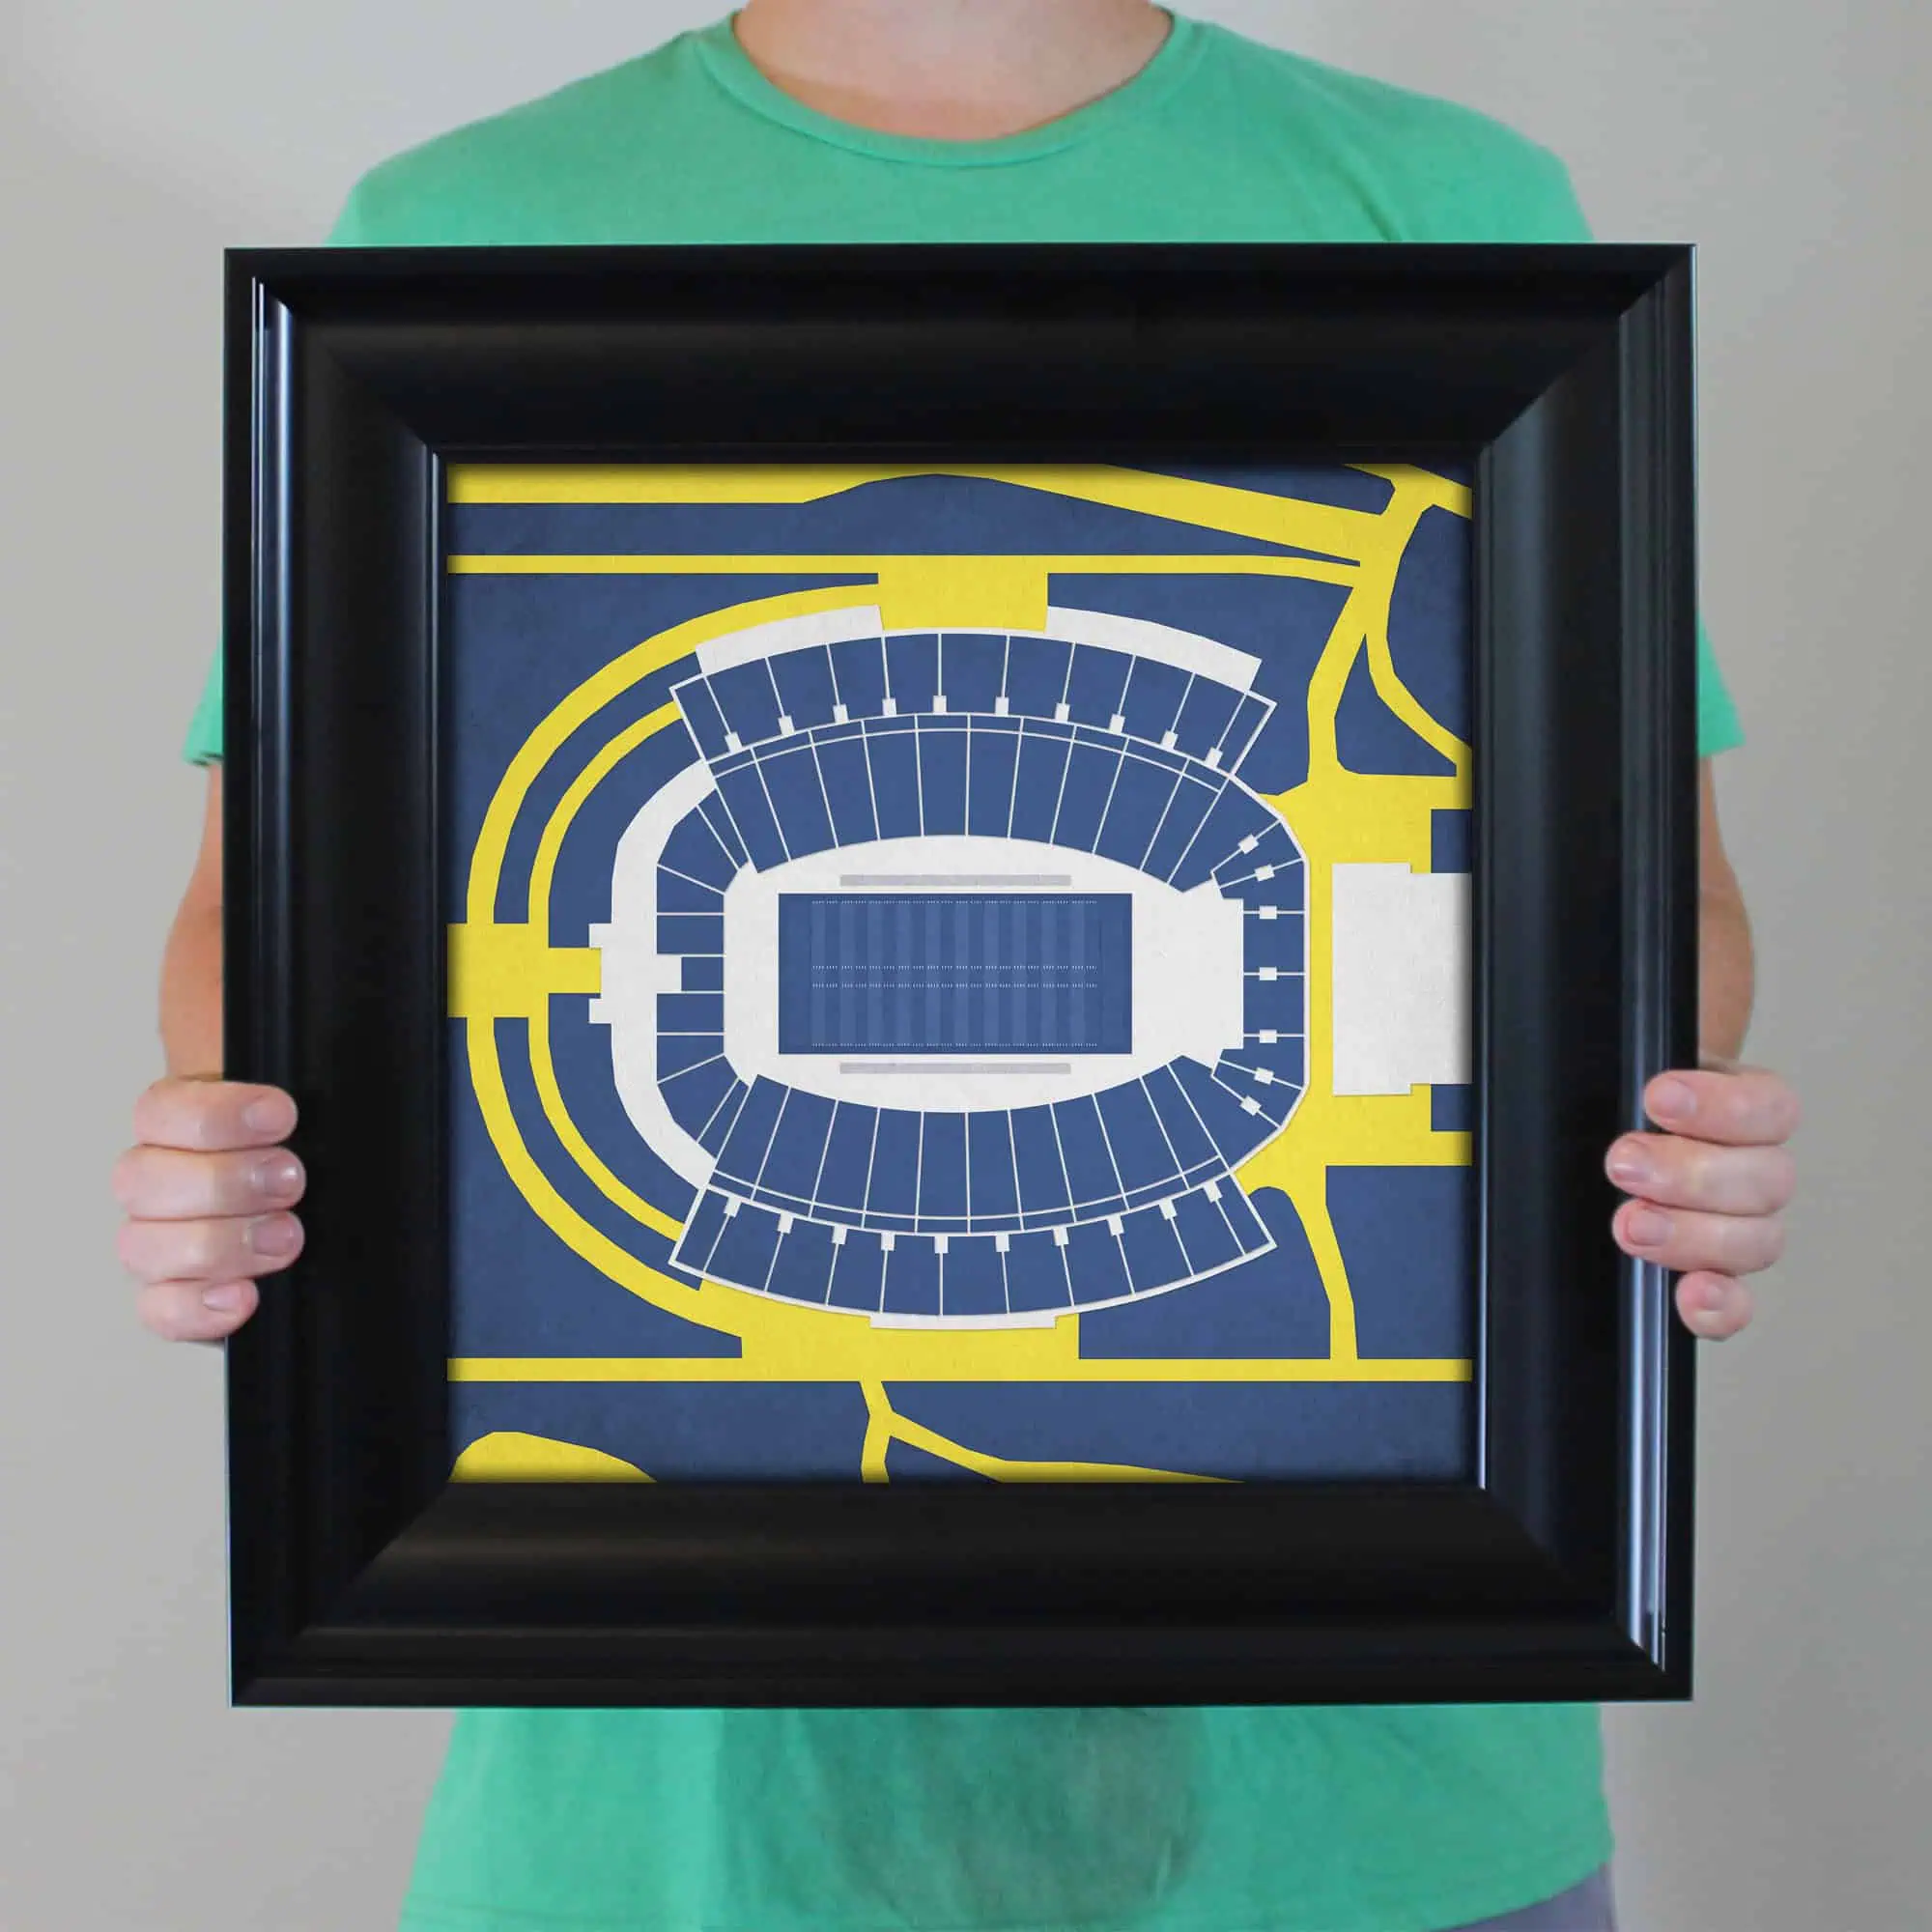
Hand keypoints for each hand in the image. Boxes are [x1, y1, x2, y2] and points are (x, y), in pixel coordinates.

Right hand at [111, 1076, 306, 1341]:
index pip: (159, 1111)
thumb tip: (288, 1107)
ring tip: (285, 1237)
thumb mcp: (311, 1122)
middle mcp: (158, 1184)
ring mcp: (158, 1245)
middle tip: (290, 1181)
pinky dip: (198, 1308)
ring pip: (142, 1246)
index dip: (216, 1114)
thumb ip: (298, 1108)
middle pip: (140, 1180)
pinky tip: (245, 1296)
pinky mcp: (175, 1300)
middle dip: (222, 1181)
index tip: (281, 1116)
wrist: (333, 1221)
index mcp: (180, 1127)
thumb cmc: (313, 1162)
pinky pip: (160, 1311)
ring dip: (217, 1244)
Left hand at [1604, 1056, 1798, 1338]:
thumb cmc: (1623, 1108)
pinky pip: (1737, 1304)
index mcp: (1744, 1109)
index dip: (1722, 1106)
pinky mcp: (1714, 1276)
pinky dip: (1719, 1307)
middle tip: (1624, 1164)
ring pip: (1757, 1240)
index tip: (1658, 1097)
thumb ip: (1635, 1077)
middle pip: (1765, 1180)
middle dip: (1689, 1174)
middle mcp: (1753, 1169)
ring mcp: (1740, 1227)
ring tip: (1630, 1223)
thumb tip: (1635, 1071)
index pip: (1769, 1107)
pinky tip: (1690, 1295)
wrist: (1603, 1124)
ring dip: (1692, 1235)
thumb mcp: (1631, 1078)